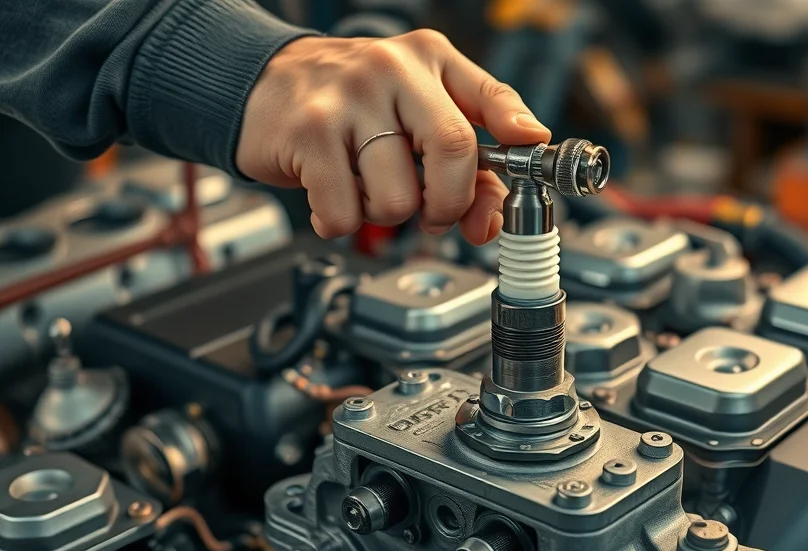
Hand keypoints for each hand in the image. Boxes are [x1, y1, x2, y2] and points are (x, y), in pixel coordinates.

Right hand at [236, 31, 551, 244]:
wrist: (261, 82)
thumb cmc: (350, 100)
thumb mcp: (416, 101)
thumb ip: (466, 147)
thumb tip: (493, 209)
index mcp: (429, 59)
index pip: (493, 98)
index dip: (521, 137)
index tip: (531, 160)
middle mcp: (392, 69)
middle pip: (455, 153)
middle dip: (449, 203)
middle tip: (432, 211)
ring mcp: (349, 99)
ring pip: (399, 198)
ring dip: (384, 214)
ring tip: (366, 188)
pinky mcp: (309, 132)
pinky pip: (345, 213)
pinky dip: (340, 221)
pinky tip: (332, 195)